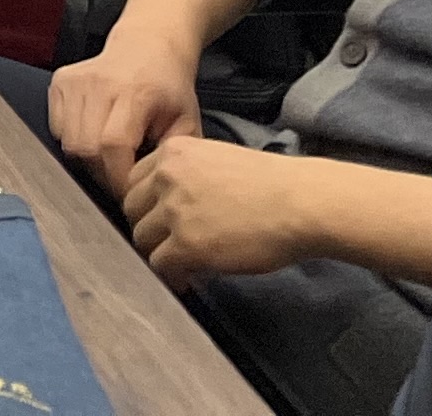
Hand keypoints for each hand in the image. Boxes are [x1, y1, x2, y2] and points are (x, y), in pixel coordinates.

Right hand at [50, 40, 204, 203]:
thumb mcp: (186, 123)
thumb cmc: (169, 89)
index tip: (132, 194)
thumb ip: (172, 158)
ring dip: (87, 161)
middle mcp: (100, 83)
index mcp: (135, 93)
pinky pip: (57, 128)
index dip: (119, 178)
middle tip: (121, 180)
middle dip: (103, 175)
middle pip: (85, 148)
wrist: (148, 46)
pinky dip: (73, 141)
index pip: (113, 145)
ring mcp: (76, 80)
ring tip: (110, 160)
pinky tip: (94, 137)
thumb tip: (155, 193)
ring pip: (67, 141)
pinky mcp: (60, 81)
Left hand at [121, 134, 315, 285]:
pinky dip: (170, 276)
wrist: (300, 203)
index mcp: (173, 151)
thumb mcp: (216, 161)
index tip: (160, 220)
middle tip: (168, 244)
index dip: (147, 204)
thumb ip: (187, 175)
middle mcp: (165, 177)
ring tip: (179, 264)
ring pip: (141, 238)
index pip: (135, 180)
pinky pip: (159, 264)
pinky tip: (186, 280)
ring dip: (158, 253)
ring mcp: (173, 211)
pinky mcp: (186, 244)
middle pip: (132, 208)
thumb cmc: (271, 185)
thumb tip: (170, 204)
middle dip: (148, 228)